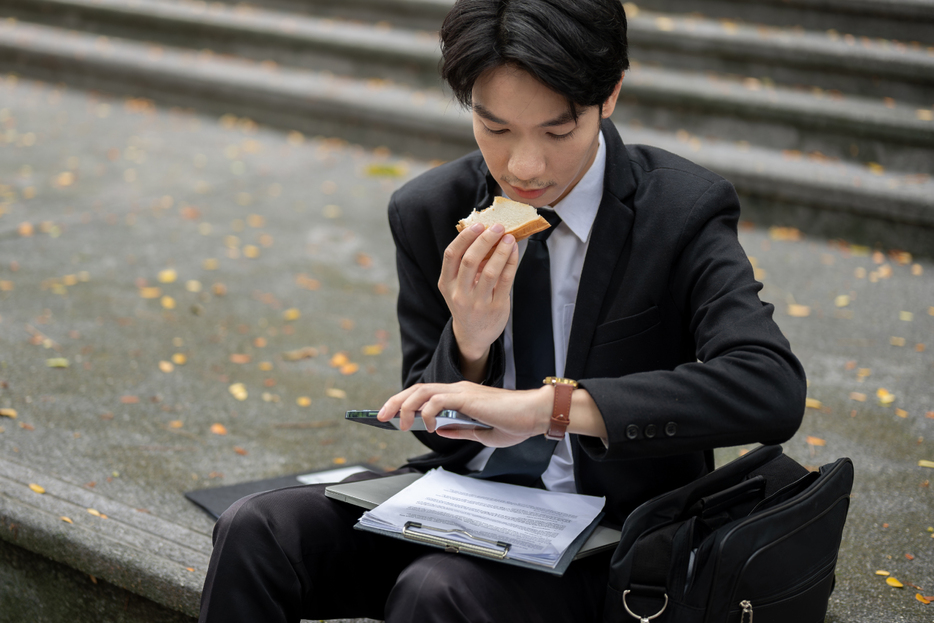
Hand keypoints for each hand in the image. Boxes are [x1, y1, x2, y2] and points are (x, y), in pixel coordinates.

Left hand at [378, 381, 550, 447]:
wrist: (535, 415)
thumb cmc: (516, 423)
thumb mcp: (482, 433)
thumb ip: (460, 430)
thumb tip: (441, 431)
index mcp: (462, 396)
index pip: (426, 395)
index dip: (406, 403)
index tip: (391, 416)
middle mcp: (458, 389)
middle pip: (417, 389)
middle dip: (395, 402)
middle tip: (379, 416)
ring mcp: (462, 391)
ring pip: (422, 391)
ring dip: (405, 406)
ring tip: (399, 424)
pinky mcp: (467, 397)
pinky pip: (438, 401)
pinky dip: (427, 412)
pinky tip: (428, 426)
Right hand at [439, 223, 518, 374]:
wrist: (473, 335)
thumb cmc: (466, 303)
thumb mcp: (457, 286)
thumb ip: (465, 264)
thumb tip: (485, 234)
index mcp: (446, 284)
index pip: (451, 255)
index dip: (464, 238)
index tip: (478, 225)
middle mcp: (459, 294)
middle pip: (470, 260)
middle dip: (485, 240)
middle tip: (497, 227)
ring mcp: (478, 303)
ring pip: (490, 271)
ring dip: (501, 250)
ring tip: (509, 237)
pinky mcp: (496, 307)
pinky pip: (505, 281)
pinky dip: (510, 262)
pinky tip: (513, 251)